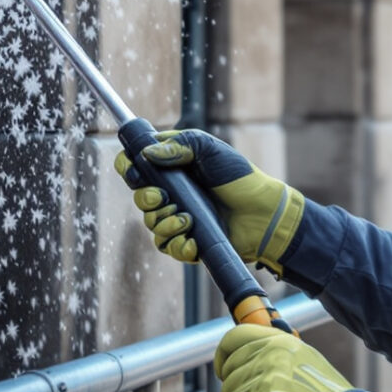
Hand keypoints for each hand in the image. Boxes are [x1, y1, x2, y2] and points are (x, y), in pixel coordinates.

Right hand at [112, 129, 305, 271]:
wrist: (263, 213)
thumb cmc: (240, 177)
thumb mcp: (212, 149)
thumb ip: (181, 145)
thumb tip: (147, 154)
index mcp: (172, 166)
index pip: (136, 165)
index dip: (128, 167)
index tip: (136, 171)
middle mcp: (172, 192)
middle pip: (139, 198)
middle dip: (146, 200)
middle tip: (163, 198)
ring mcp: (178, 216)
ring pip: (151, 224)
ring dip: (164, 223)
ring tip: (187, 219)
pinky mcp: (187, 240)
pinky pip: (167, 246)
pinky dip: (177, 244)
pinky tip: (193, 239)